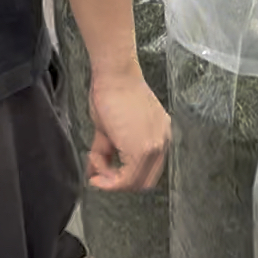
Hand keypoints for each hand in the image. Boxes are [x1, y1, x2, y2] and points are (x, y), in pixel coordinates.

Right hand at [87, 68, 169, 191]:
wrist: (114, 76)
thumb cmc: (113, 92)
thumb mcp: (109, 129)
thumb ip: (106, 153)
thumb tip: (94, 171)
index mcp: (159, 135)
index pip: (147, 170)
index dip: (124, 177)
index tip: (104, 175)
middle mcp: (162, 141)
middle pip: (144, 180)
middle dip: (118, 182)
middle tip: (99, 176)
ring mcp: (155, 146)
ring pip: (135, 181)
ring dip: (111, 180)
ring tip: (95, 166)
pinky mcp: (143, 149)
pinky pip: (127, 177)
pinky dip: (109, 178)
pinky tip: (96, 166)